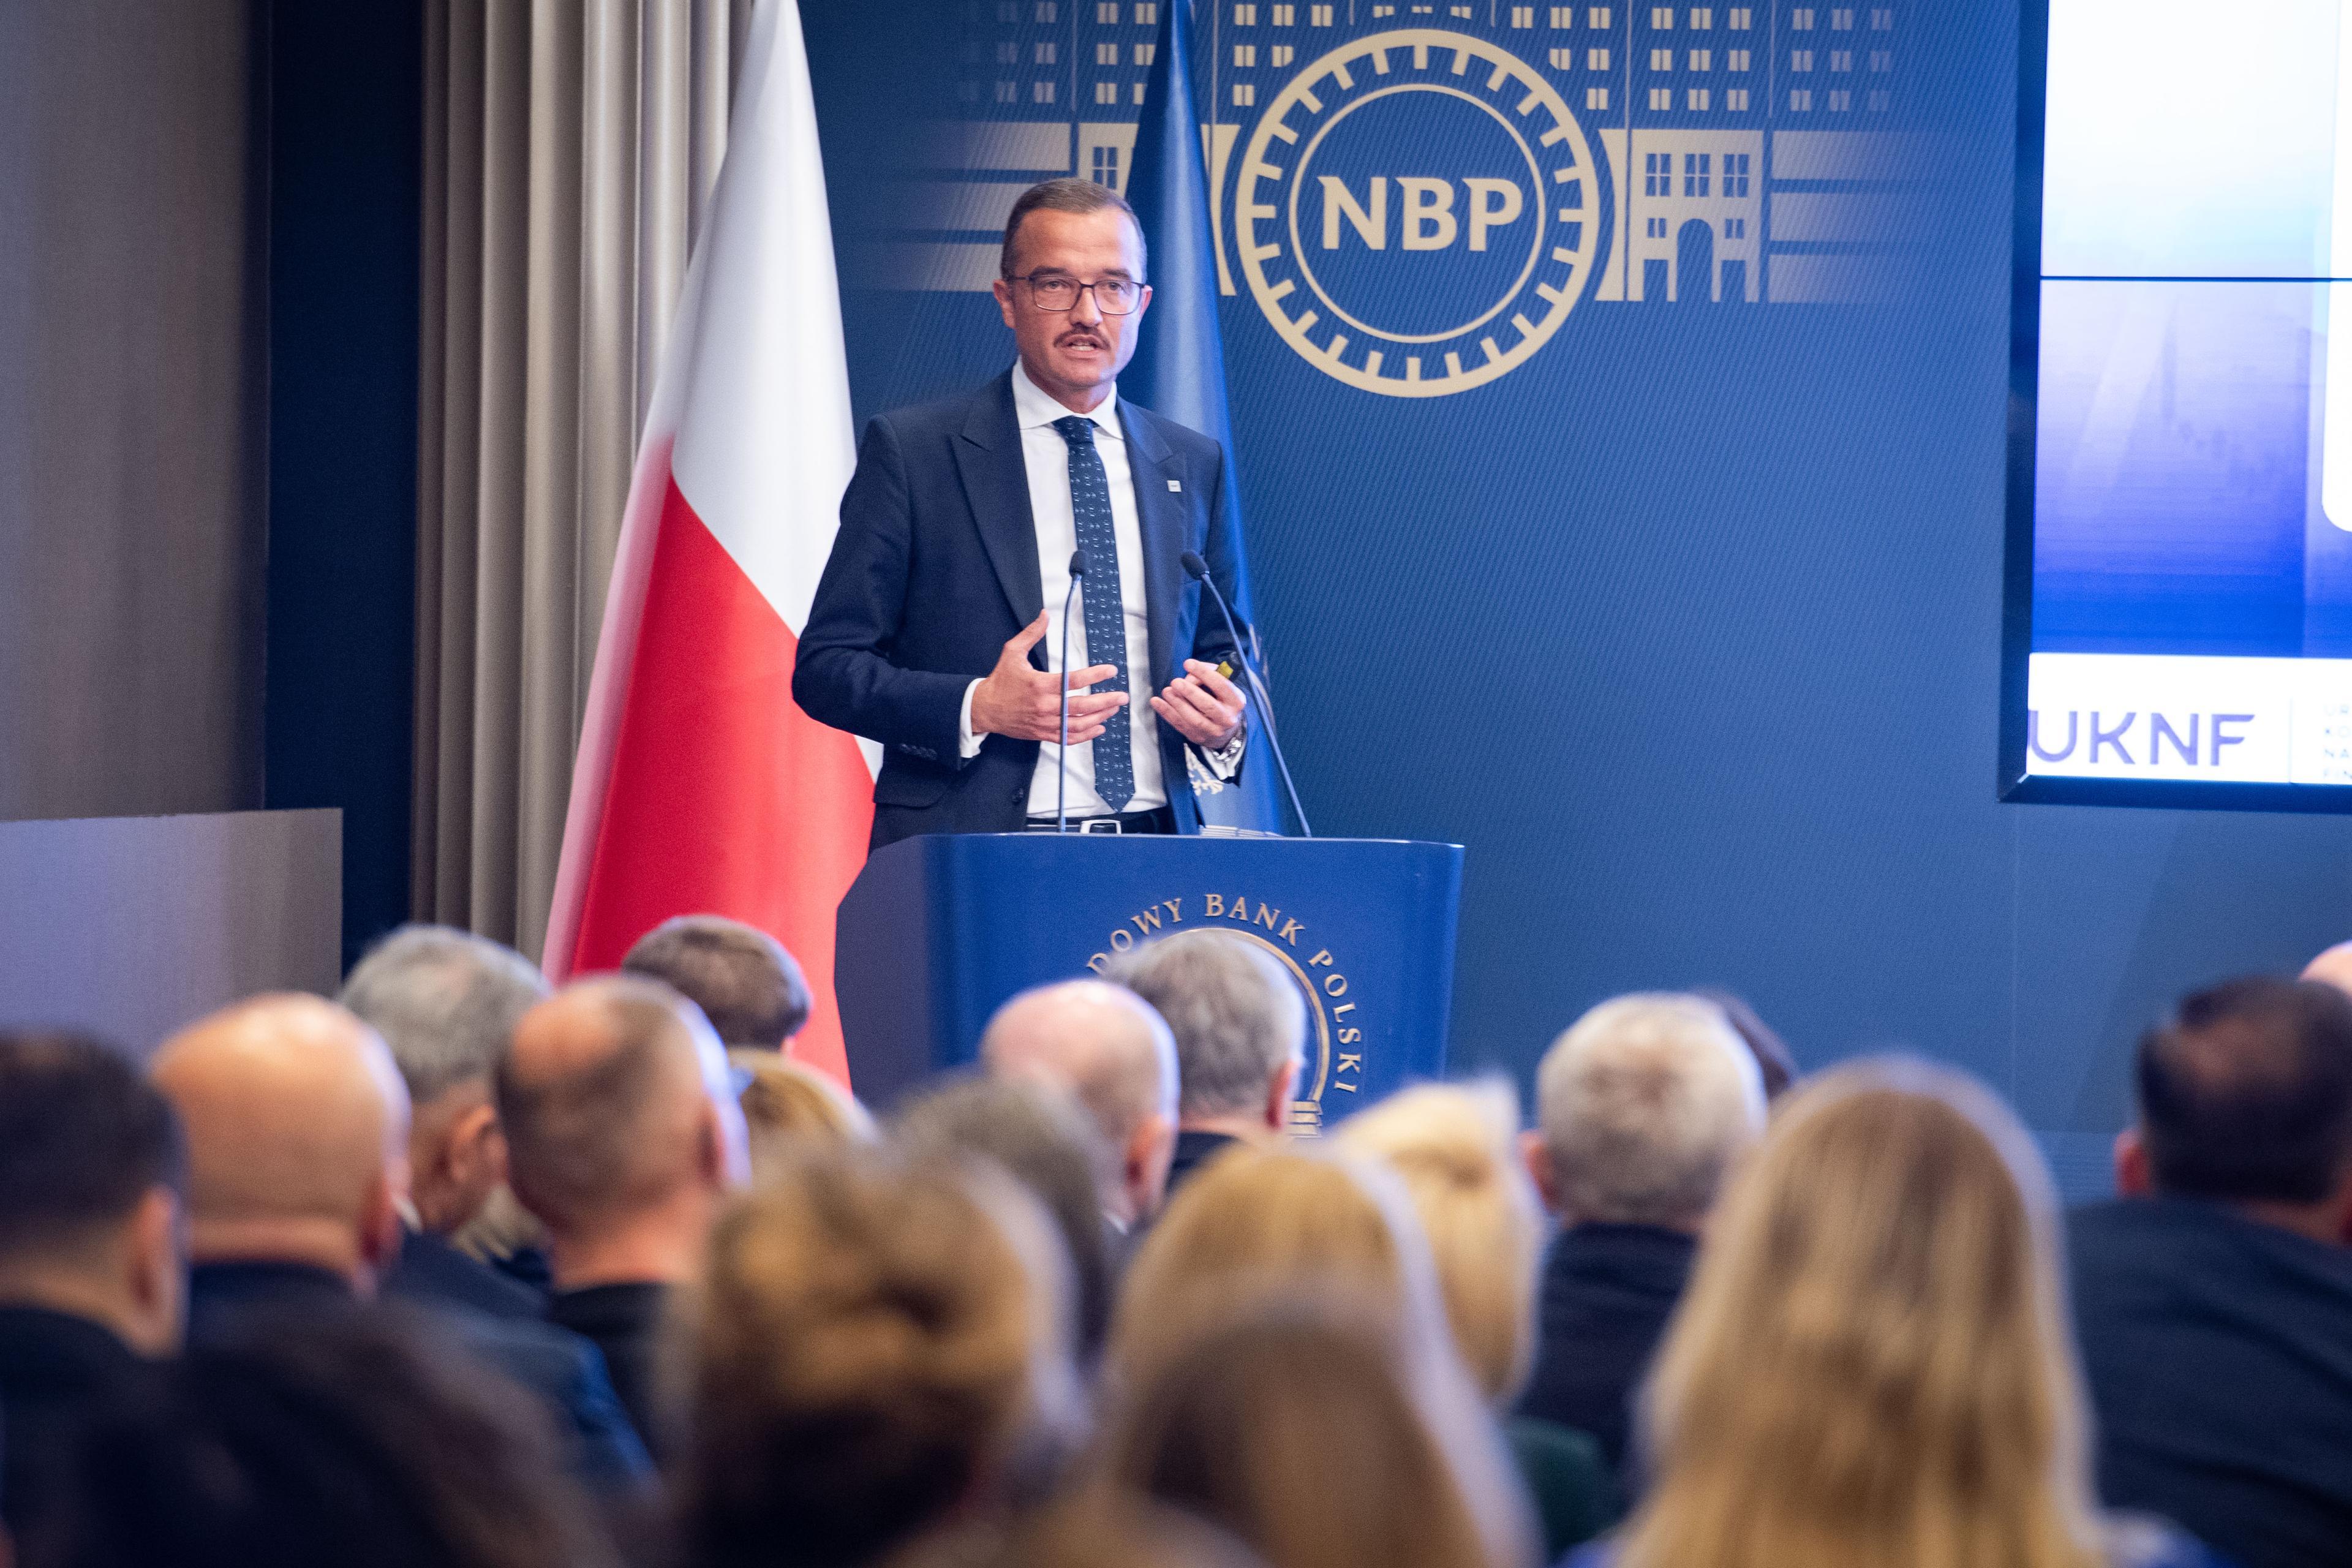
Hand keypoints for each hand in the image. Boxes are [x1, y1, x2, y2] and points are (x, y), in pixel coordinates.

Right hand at [969, 611, 1128, 742]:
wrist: (984, 709)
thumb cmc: (1001, 680)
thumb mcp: (1012, 652)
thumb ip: (1032, 633)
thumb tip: (1045, 615)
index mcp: (1040, 684)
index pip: (1073, 680)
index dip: (1095, 675)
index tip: (1111, 671)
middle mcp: (1044, 705)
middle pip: (1082, 706)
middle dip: (1106, 701)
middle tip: (1122, 696)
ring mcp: (1045, 722)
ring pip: (1078, 724)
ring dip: (1100, 718)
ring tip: (1113, 709)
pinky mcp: (1043, 734)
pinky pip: (1068, 739)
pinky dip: (1086, 735)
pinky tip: (1098, 728)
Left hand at [1150, 659, 1244, 749]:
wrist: (1227, 731)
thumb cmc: (1222, 701)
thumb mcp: (1224, 686)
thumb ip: (1211, 674)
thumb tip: (1191, 672)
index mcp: (1236, 701)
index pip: (1222, 686)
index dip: (1205, 674)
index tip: (1188, 663)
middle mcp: (1227, 718)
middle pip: (1208, 706)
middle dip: (1190, 692)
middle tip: (1176, 682)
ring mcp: (1212, 731)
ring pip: (1194, 719)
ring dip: (1178, 704)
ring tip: (1167, 691)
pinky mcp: (1197, 737)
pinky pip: (1180, 725)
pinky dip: (1167, 713)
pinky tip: (1157, 702)